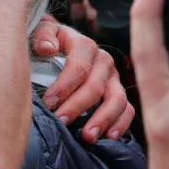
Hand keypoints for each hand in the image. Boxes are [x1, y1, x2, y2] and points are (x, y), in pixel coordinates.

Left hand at [32, 21, 133, 141]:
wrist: (58, 45)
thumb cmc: (47, 42)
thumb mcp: (41, 31)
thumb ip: (43, 36)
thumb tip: (47, 49)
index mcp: (84, 45)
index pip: (78, 67)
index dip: (63, 87)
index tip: (47, 103)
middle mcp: (103, 61)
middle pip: (94, 87)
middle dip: (76, 107)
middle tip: (61, 122)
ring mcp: (113, 78)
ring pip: (116, 100)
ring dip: (102, 119)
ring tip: (87, 136)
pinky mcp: (117, 92)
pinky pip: (127, 109)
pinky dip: (121, 123)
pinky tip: (109, 136)